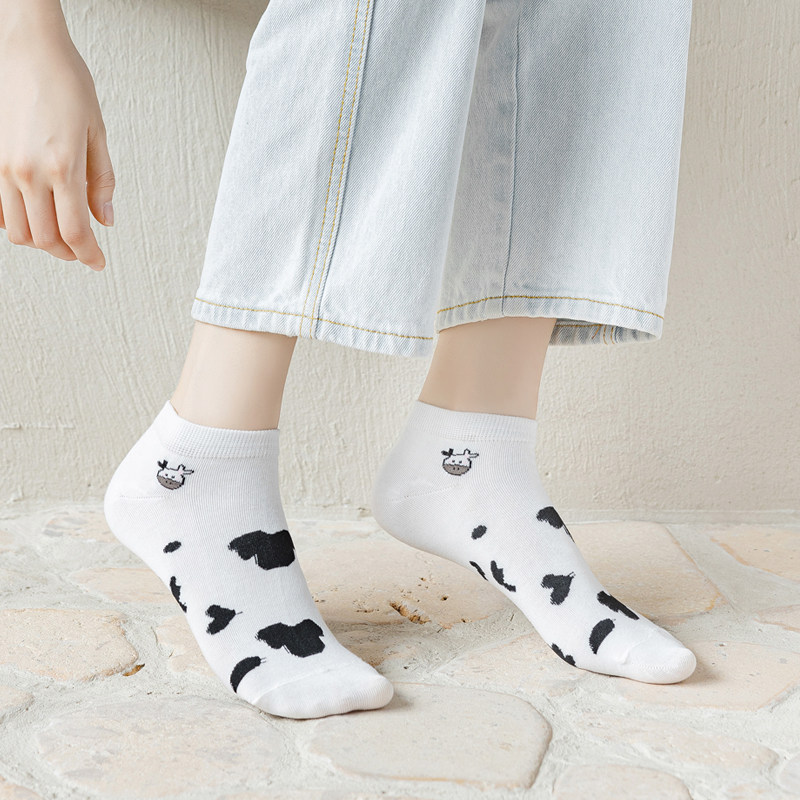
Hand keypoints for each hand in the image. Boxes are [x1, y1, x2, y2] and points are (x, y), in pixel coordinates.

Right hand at [0, 11, 114, 270]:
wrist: (25, 46)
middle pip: (45, 239)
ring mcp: (1, 167)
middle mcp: (27, 172)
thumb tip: (106, 219)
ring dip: (41, 240)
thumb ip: (101, 181)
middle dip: (67, 251)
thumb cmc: (63, 81)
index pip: (75, 233)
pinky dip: (17, 221)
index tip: (97, 262)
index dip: (89, 255)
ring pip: (18, 231)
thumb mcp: (96, 132)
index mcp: (62, 167)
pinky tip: (35, 212)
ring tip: (60, 233)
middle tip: (82, 249)